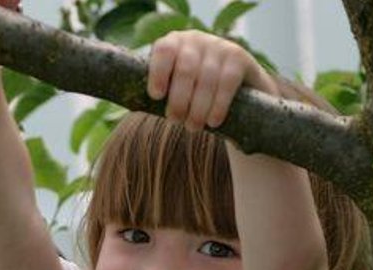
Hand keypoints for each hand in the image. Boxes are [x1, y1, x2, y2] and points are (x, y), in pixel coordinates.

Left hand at [146, 31, 277, 131]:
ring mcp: (219, 46)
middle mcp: (196, 39)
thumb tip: (134, 105)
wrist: (233, 86)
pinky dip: (218, 105)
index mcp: (173, 43)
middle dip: (178, 99)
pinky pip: (227, 82)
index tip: (156, 96)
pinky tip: (213, 121)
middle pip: (185, 69)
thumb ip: (157, 90)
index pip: (164, 51)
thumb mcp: (172, 85)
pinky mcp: (239, 57)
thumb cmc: (190, 91)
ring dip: (198, 108)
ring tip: (192, 127)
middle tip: (175, 121)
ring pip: (207, 78)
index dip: (158, 72)